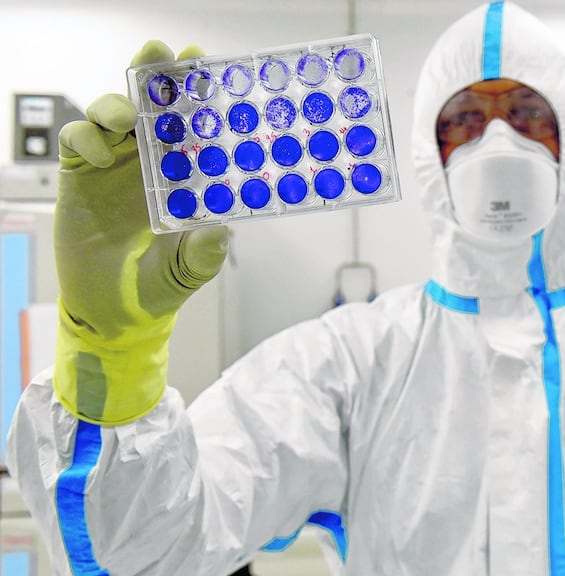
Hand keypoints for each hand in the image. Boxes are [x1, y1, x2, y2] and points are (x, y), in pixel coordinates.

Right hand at [54, 41, 227, 423]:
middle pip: (152, 106)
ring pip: (112, 113)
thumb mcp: (190, 271)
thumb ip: (206, 254)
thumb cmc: (159, 285)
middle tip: (164, 55)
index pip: (192, 124)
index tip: (208, 67)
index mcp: (184, 173)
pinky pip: (78, 141)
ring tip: (127, 117)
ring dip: (118, 104)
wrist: (113, 311)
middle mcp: (151, 161)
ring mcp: (114, 165)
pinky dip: (86, 138)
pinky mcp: (79, 176)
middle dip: (157, 76)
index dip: (198, 94)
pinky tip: (99, 156)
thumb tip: (222, 233)